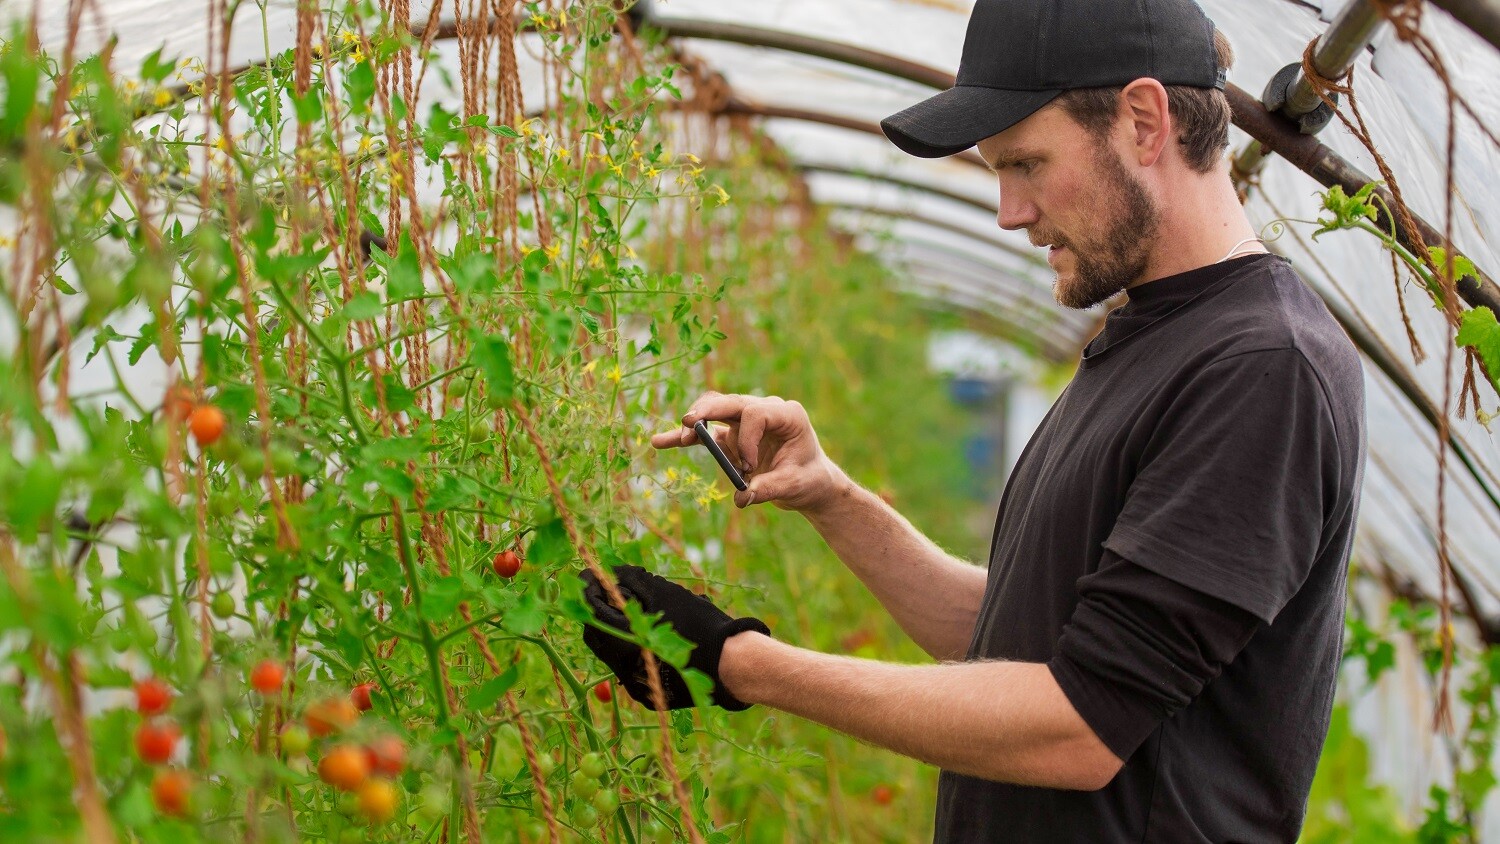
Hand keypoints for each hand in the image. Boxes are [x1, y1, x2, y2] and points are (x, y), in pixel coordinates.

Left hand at [579, 565, 769, 710]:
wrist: (732, 663)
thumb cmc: (699, 622)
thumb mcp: (663, 594)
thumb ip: (630, 581)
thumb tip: (608, 573)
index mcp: (626, 644)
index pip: (593, 614)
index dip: (588, 591)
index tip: (589, 575)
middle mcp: (625, 671)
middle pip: (597, 637)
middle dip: (597, 611)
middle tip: (605, 590)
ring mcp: (637, 687)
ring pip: (612, 654)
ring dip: (614, 630)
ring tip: (631, 609)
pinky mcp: (650, 696)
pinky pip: (630, 669)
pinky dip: (632, 649)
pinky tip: (649, 635)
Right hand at [651, 392, 849, 511]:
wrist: (810, 482)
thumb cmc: (809, 479)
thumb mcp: (794, 486)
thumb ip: (769, 489)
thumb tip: (742, 498)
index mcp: (786, 414)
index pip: (755, 413)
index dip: (746, 440)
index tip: (749, 467)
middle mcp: (766, 410)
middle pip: (730, 402)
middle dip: (707, 413)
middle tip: (688, 425)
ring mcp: (748, 420)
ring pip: (714, 412)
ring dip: (695, 426)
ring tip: (675, 439)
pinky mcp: (735, 434)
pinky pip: (707, 433)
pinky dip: (687, 438)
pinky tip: (661, 441)